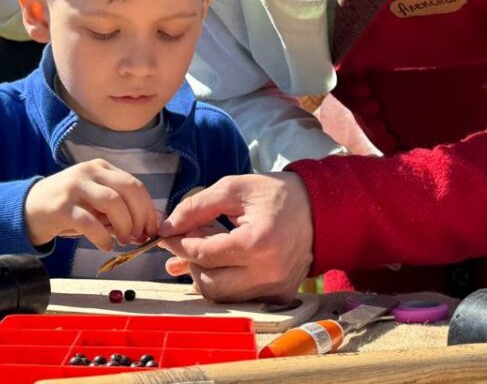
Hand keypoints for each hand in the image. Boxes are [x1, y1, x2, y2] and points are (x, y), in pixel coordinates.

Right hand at [24, 158, 159, 250]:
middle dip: (140, 215)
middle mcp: (90, 172)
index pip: (134, 184)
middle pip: (128, 189)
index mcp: (101, 168)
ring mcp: (75, 187)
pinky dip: (103, 237)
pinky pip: (90, 223)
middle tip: (140, 236)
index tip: (152, 229)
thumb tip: (147, 227)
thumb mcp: (94, 200)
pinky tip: (105, 246)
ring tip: (123, 240)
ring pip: (112, 203)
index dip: (148, 208)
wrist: (29, 207)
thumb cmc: (69, 206)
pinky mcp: (62, 207)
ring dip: (124, 225)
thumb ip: (118, 209)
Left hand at [158, 173, 312, 302]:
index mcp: (257, 243)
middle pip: (209, 283)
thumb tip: (167, 227)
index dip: (180, 244)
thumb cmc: (276, 195)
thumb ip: (197, 207)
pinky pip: (240, 298)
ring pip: (223, 296)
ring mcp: (275, 289)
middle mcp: (267, 273)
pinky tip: (223, 261)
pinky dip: (226, 282)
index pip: (204, 254)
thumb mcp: (234, 189)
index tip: (169, 234)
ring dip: (206, 274)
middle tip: (190, 241)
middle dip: (191, 262)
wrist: (319, 209)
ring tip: (204, 251)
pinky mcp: (279, 296)